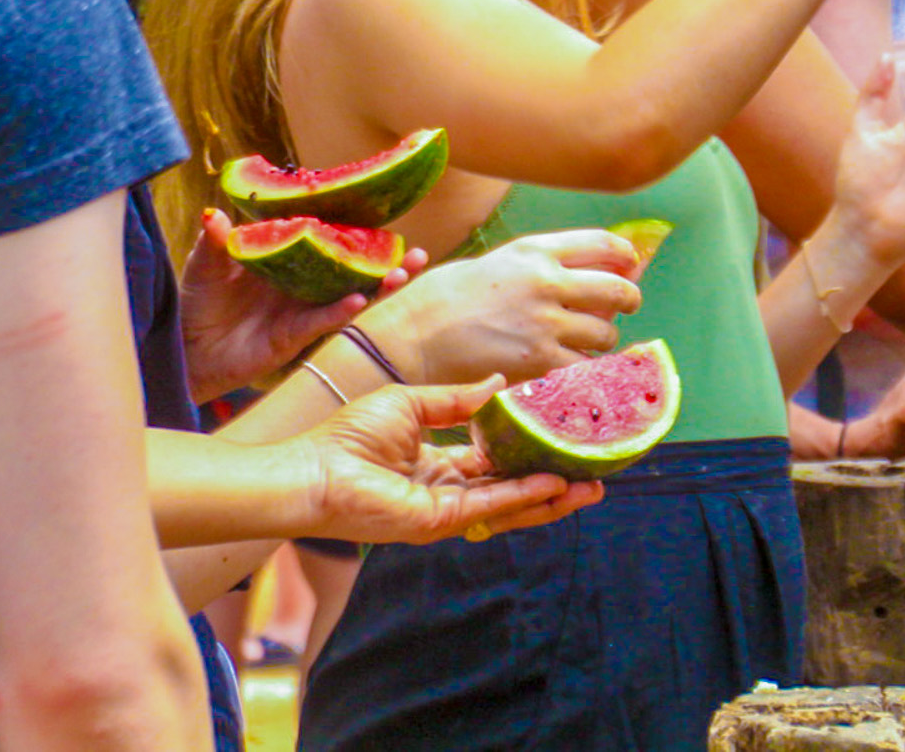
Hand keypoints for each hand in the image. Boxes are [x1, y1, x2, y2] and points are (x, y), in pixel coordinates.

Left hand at [182, 208, 423, 401]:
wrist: (184, 348)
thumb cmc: (198, 302)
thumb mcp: (205, 264)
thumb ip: (216, 241)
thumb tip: (214, 214)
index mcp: (290, 256)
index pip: (331, 237)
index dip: (359, 227)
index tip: (387, 214)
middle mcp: (305, 281)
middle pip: (354, 267)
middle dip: (387, 260)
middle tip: (415, 251)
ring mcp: (303, 308)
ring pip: (352, 294)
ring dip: (379, 286)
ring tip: (403, 274)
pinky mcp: (295, 334)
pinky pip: (324, 320)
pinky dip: (341, 310)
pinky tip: (356, 301)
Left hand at [292, 375, 602, 543]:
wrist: (310, 469)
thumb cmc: (348, 435)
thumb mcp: (413, 403)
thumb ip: (459, 400)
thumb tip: (502, 384)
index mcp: (439, 464)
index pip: (497, 460)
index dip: (531, 449)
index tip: (564, 433)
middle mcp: (448, 490)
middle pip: (512, 486)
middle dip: (554, 480)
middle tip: (595, 468)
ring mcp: (446, 509)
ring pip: (510, 503)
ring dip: (552, 496)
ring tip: (591, 485)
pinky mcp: (438, 520)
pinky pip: (491, 506)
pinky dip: (525, 497)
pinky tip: (555, 484)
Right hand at [360, 230, 641, 387]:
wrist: (409, 341)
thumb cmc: (438, 301)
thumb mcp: (490, 265)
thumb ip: (533, 267)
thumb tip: (573, 274)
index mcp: (533, 252)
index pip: (601, 243)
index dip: (624, 254)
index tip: (631, 263)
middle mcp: (547, 283)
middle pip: (616, 289)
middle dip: (628, 299)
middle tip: (625, 306)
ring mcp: (546, 324)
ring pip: (605, 334)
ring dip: (602, 340)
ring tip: (587, 343)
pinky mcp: (540, 363)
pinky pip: (583, 368)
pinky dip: (584, 371)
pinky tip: (573, 370)